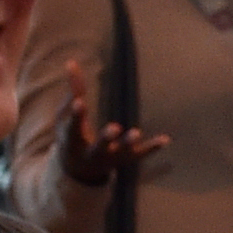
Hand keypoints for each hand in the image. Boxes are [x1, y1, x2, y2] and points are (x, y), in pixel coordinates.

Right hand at [60, 60, 171, 185]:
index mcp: (74, 141)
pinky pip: (139, 155)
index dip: (76, 115)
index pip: (74, 128)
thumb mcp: (67, 116)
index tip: (79, 102)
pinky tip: (165, 139)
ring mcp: (110, 158)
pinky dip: (151, 148)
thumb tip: (71, 61)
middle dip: (107, 138)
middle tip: (114, 128)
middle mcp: (92, 153)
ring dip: (129, 143)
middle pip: (100, 146)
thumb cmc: (72, 135)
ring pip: (121, 152)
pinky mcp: (125, 160)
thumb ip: (73, 90)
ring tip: (136, 132)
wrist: (79, 170)